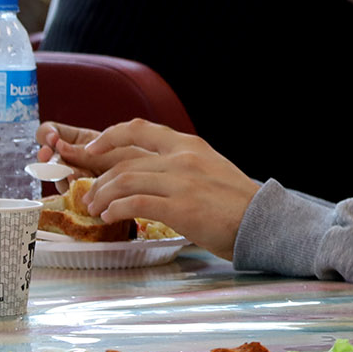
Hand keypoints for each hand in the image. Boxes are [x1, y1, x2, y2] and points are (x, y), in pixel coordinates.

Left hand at [43, 119, 261, 259]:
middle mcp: (182, 158)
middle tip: (89, 195)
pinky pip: (134, 204)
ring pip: (123, 181)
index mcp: (189, 145)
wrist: (263, 222)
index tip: (93, 150)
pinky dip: (115, 210)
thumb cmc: (237, 202)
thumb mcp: (210, 168)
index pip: (138, 129)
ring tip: (94, 209)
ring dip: (102, 196)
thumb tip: (149, 172)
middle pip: (124, 162)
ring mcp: (181, 182)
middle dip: (99, 179)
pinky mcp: (180, 208)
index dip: (108, 137)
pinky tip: (110, 217)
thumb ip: (181, 164)